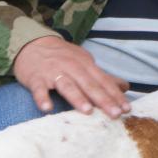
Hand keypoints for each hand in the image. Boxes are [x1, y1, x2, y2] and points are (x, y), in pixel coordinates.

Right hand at [13, 36, 130, 116]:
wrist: (31, 43)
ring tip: (88, 111)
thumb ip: (103, 77)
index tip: (127, 109)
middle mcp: (72, 67)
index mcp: (86, 64)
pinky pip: (39, 88)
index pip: (104, 81)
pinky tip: (47, 108)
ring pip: (67, 85)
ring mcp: (53, 72)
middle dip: (103, 99)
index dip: (115, 95)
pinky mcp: (36, 78)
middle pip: (89, 84)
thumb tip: (125, 87)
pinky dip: (42, 97)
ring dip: (77, 98)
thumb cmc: (62, 57)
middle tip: (115, 114)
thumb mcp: (85, 62)